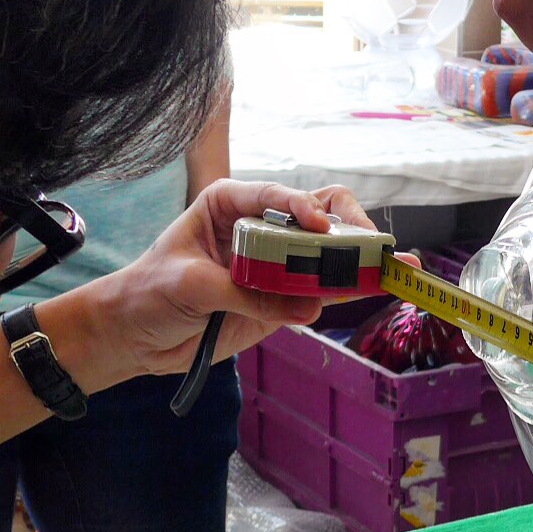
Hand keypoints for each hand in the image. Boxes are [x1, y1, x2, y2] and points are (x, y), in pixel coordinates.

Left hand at [71, 182, 381, 384]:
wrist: (134, 335)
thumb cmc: (149, 293)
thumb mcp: (190, 286)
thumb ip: (245, 294)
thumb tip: (304, 308)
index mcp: (231, 203)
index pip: (278, 196)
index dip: (304, 209)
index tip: (320, 229)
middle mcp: (261, 226)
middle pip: (319, 215)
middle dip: (348, 230)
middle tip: (367, 249)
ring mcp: (277, 263)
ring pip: (330, 254)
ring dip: (362, 261)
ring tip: (398, 268)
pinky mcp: (284, 298)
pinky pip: (323, 291)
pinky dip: (351, 291)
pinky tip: (384, 286)